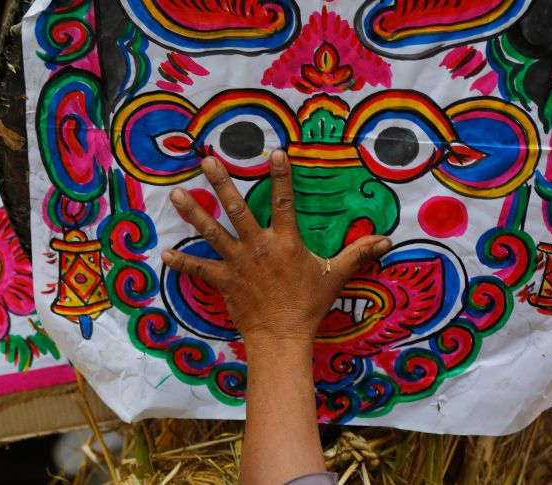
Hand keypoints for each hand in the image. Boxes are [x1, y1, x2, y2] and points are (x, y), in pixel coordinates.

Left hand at [161, 149, 392, 347]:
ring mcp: (238, 263)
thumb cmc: (308, 305)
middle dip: (221, 183)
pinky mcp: (224, 281)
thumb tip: (387, 240)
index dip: (281, 175)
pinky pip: (200, 270)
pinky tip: (164, 253)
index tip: (274, 152)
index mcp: (286, 242)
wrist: (283, 338)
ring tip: (176, 194)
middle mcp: (258, 246)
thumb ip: (358, 254)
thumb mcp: (335, 276)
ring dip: (194, 213)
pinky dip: (182, 263)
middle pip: (237, 209)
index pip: (285, 201)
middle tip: (206, 161)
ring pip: (212, 232)